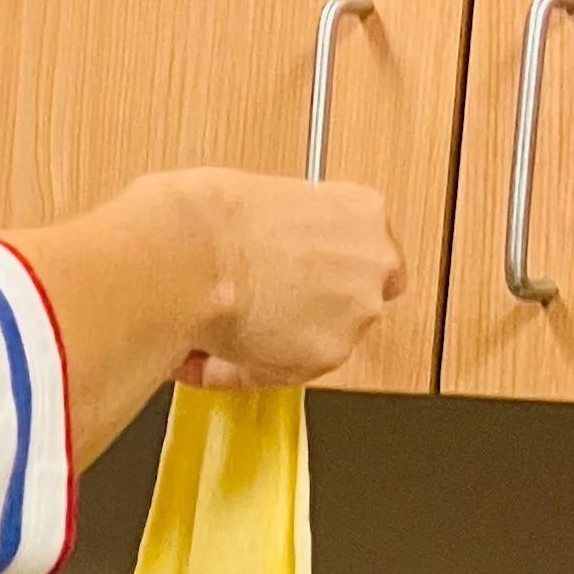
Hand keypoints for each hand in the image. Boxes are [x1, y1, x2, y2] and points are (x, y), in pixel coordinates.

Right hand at [173, 167, 405, 387]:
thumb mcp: (277, 203)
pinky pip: (295, 370)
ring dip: (291, 341)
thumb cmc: (221, 220)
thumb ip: (300, 240)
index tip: (315, 277)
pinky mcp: (331, 353)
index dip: (338, 271)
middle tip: (275, 305)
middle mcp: (374, 262)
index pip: (373, 254)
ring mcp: (358, 310)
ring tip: (242, 325)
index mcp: (365, 212)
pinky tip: (229, 345)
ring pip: (329, 339)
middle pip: (362, 299)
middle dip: (319, 309)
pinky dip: (261, 368)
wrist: (199, 252)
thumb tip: (280, 269)